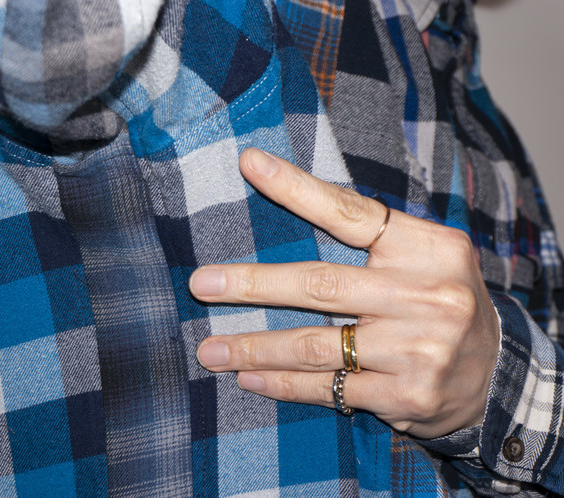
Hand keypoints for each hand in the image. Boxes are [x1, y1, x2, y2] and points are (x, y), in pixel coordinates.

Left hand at [189, 148, 499, 438]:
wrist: (496, 373)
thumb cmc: (440, 301)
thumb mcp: (423, 258)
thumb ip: (372, 241)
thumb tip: (292, 204)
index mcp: (429, 247)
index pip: (352, 212)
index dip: (296, 189)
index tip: (250, 164)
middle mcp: (425, 294)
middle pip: (320, 284)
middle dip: (253, 285)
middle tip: (202, 284)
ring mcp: (417, 348)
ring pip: (314, 344)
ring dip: (254, 346)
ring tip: (210, 350)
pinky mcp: (407, 395)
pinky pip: (329, 388)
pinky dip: (282, 384)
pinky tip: (250, 379)